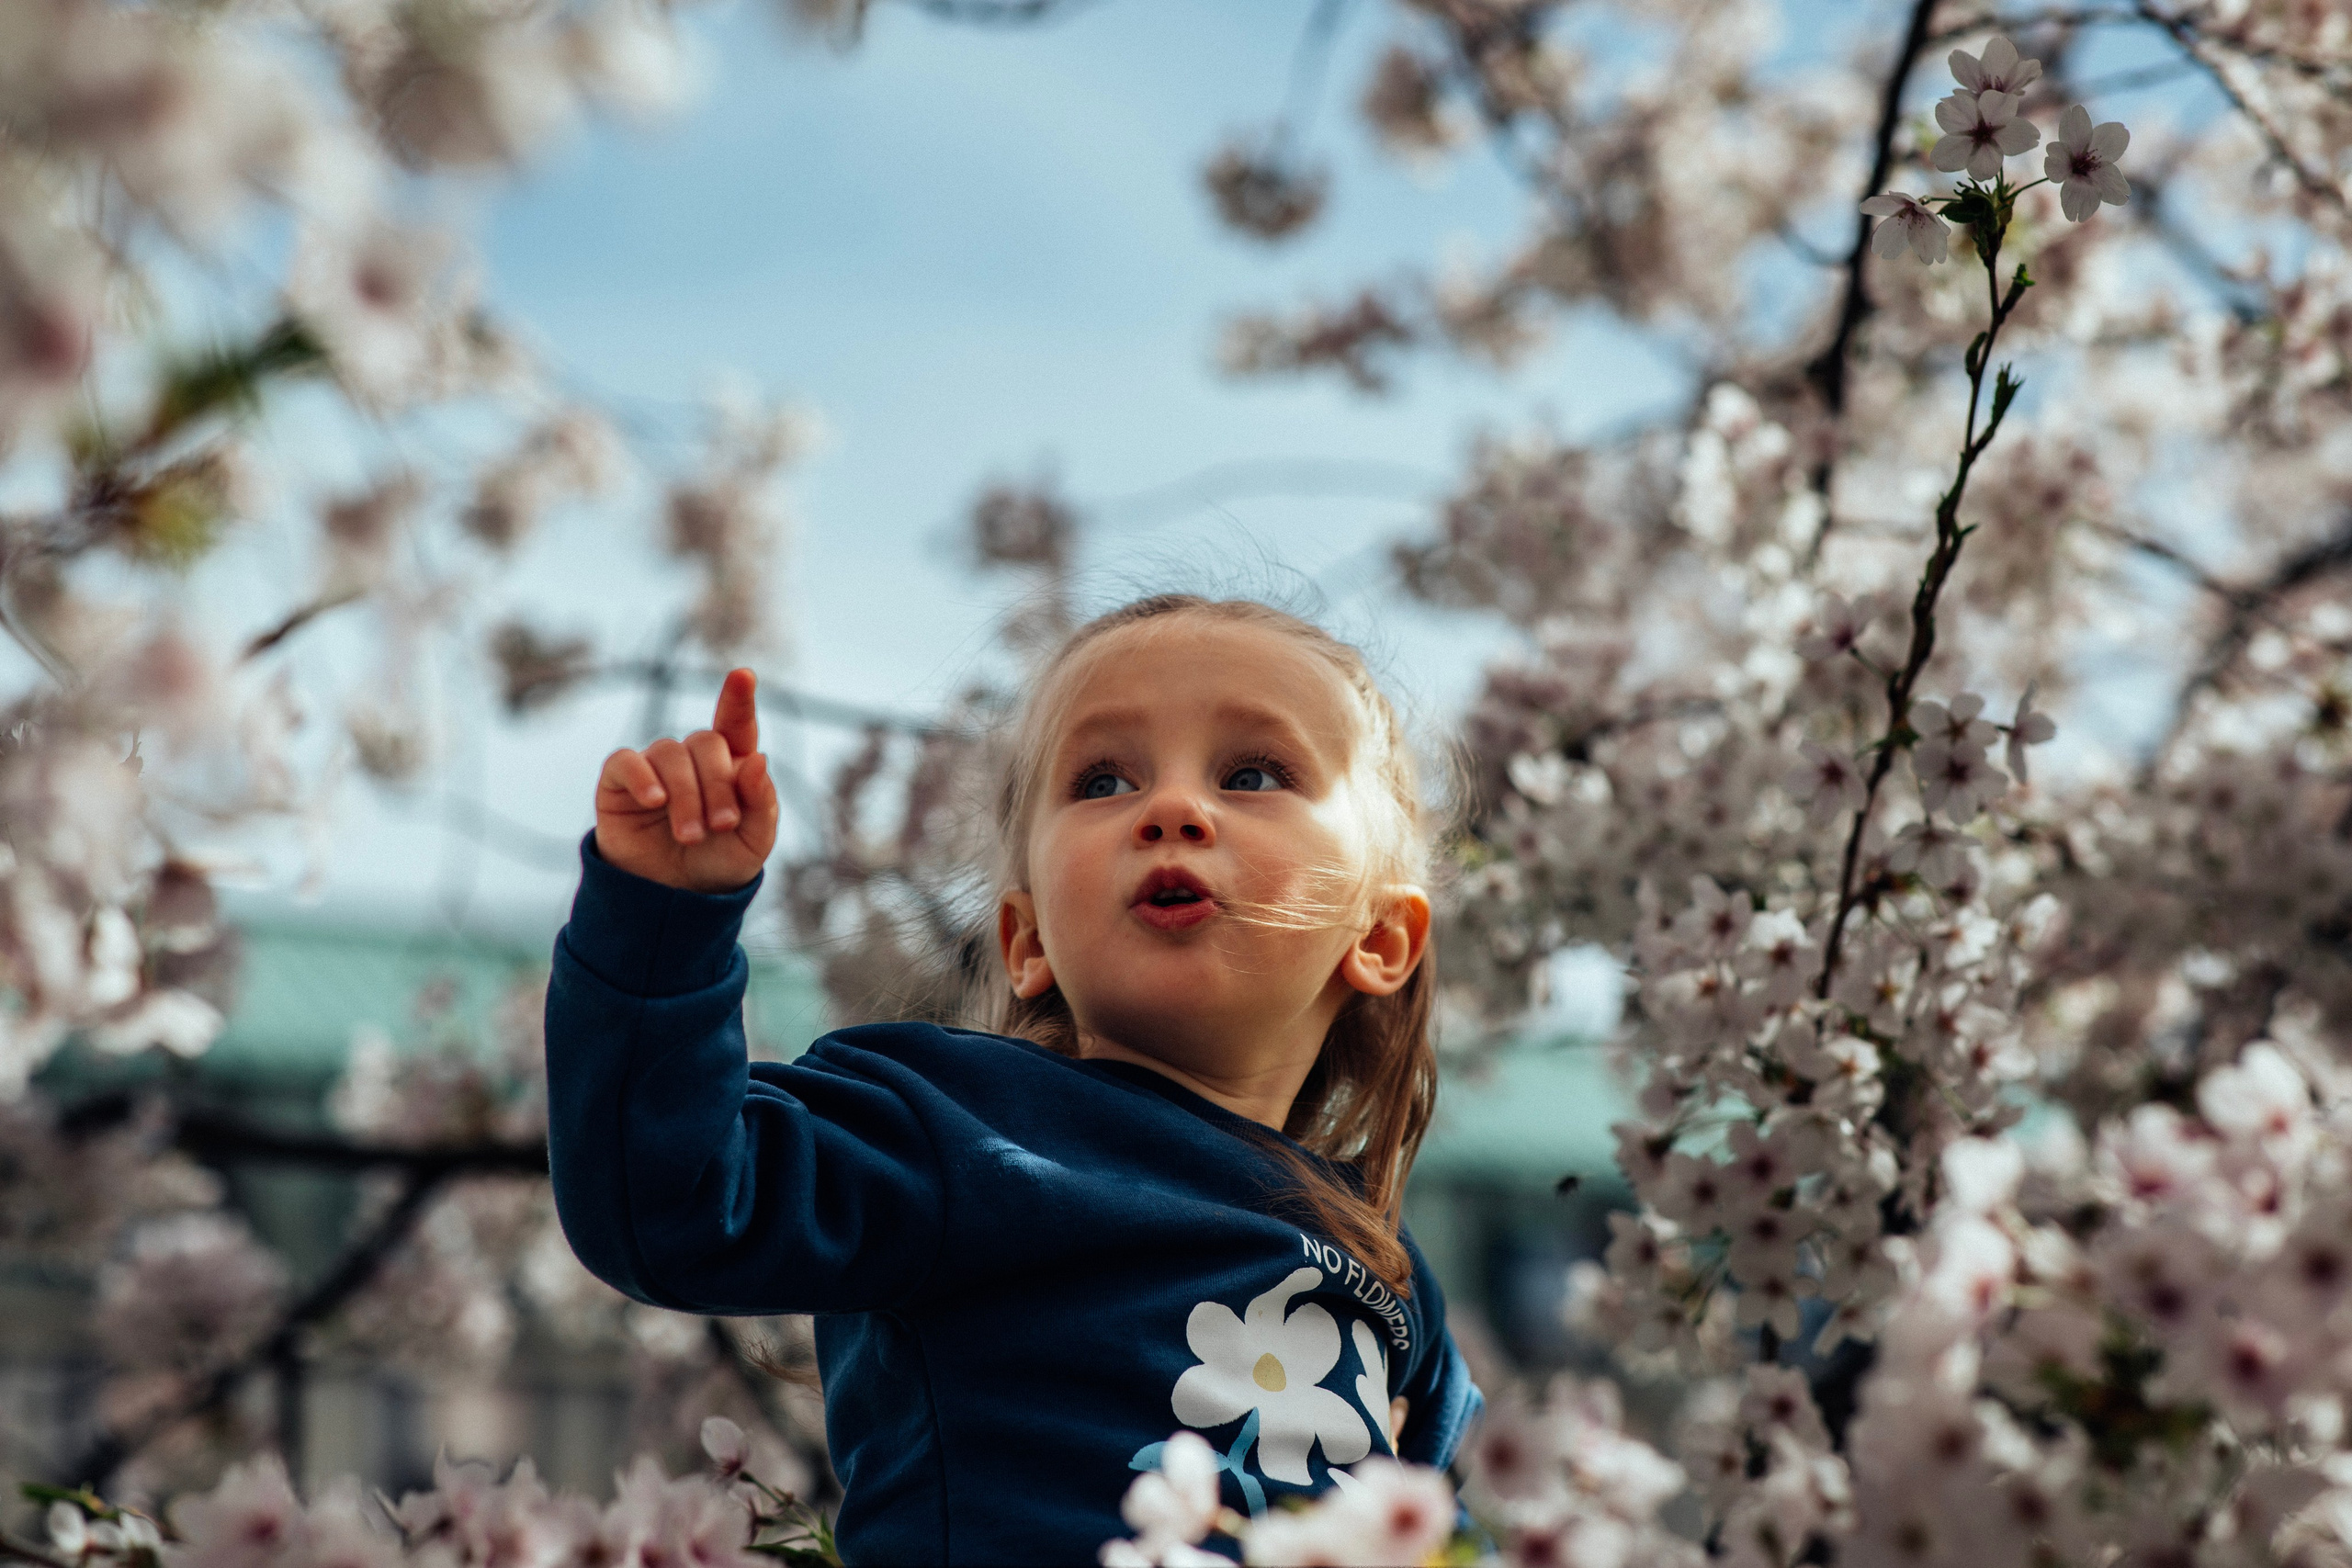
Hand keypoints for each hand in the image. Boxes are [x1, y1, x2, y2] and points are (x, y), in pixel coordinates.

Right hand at [594, 668, 779, 892]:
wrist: (673, 900)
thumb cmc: (719, 864)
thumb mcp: (754, 842)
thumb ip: (762, 803)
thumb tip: (759, 759)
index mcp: (732, 766)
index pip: (736, 724)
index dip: (738, 699)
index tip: (743, 675)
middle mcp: (693, 759)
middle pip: (707, 743)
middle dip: (718, 784)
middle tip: (721, 826)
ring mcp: (656, 767)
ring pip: (670, 753)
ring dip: (686, 795)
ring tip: (691, 837)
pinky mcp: (620, 782)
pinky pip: (627, 761)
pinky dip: (642, 777)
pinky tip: (655, 801)